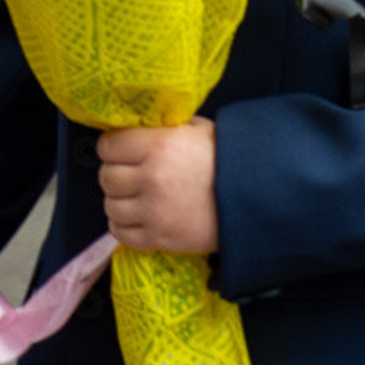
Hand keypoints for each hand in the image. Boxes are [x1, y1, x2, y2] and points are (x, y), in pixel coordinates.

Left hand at [97, 118, 218, 253]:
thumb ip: (163, 128)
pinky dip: (123, 227)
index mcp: (158, 145)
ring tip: (134, 197)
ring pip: (111, 207)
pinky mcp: (161, 237)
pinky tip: (135, 218)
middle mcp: (152, 178)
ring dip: (119, 201)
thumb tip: (138, 127)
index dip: (112, 148)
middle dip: (115, 174)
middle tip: (129, 174)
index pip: (108, 146)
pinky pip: (122, 234)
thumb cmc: (228, 160)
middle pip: (107, 177)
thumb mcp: (196, 130)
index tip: (119, 151)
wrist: (257, 197)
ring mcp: (155, 211)